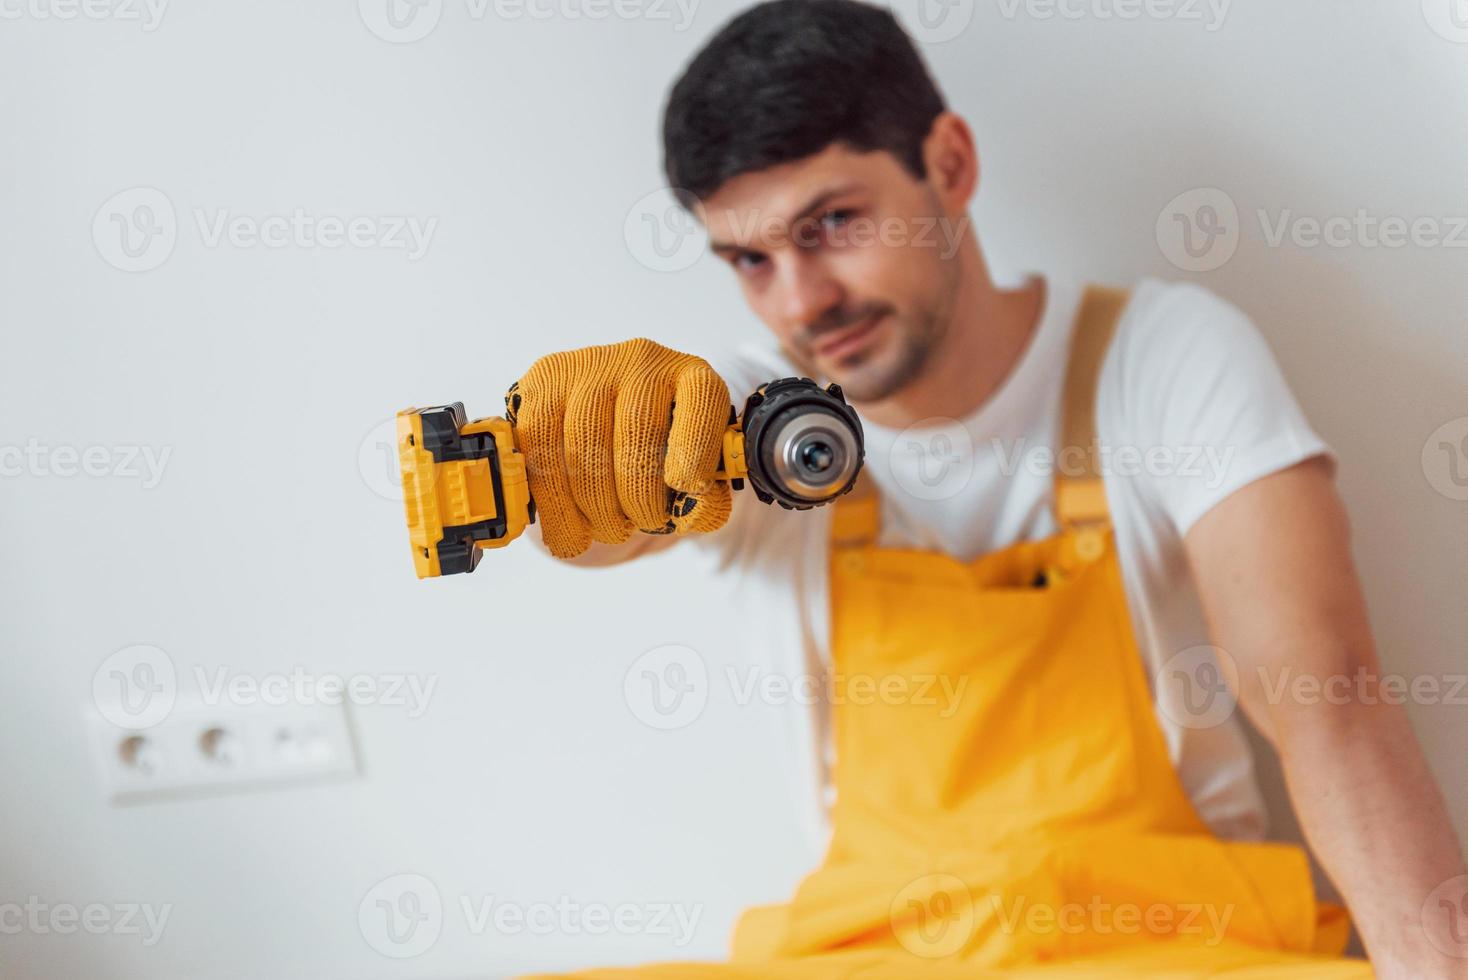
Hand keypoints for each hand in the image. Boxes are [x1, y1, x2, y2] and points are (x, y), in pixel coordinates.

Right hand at [504, 337, 732, 558]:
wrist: (606, 426)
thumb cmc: (658, 458)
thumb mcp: (694, 476)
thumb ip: (705, 502)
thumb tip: (692, 511)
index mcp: (691, 375)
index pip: (702, 395)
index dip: (696, 444)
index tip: (688, 487)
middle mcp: (641, 361)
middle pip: (637, 430)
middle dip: (638, 496)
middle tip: (640, 524)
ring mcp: (588, 367)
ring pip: (583, 441)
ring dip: (595, 504)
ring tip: (608, 530)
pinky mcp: (543, 383)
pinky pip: (539, 445)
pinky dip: (555, 503)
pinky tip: (569, 531)